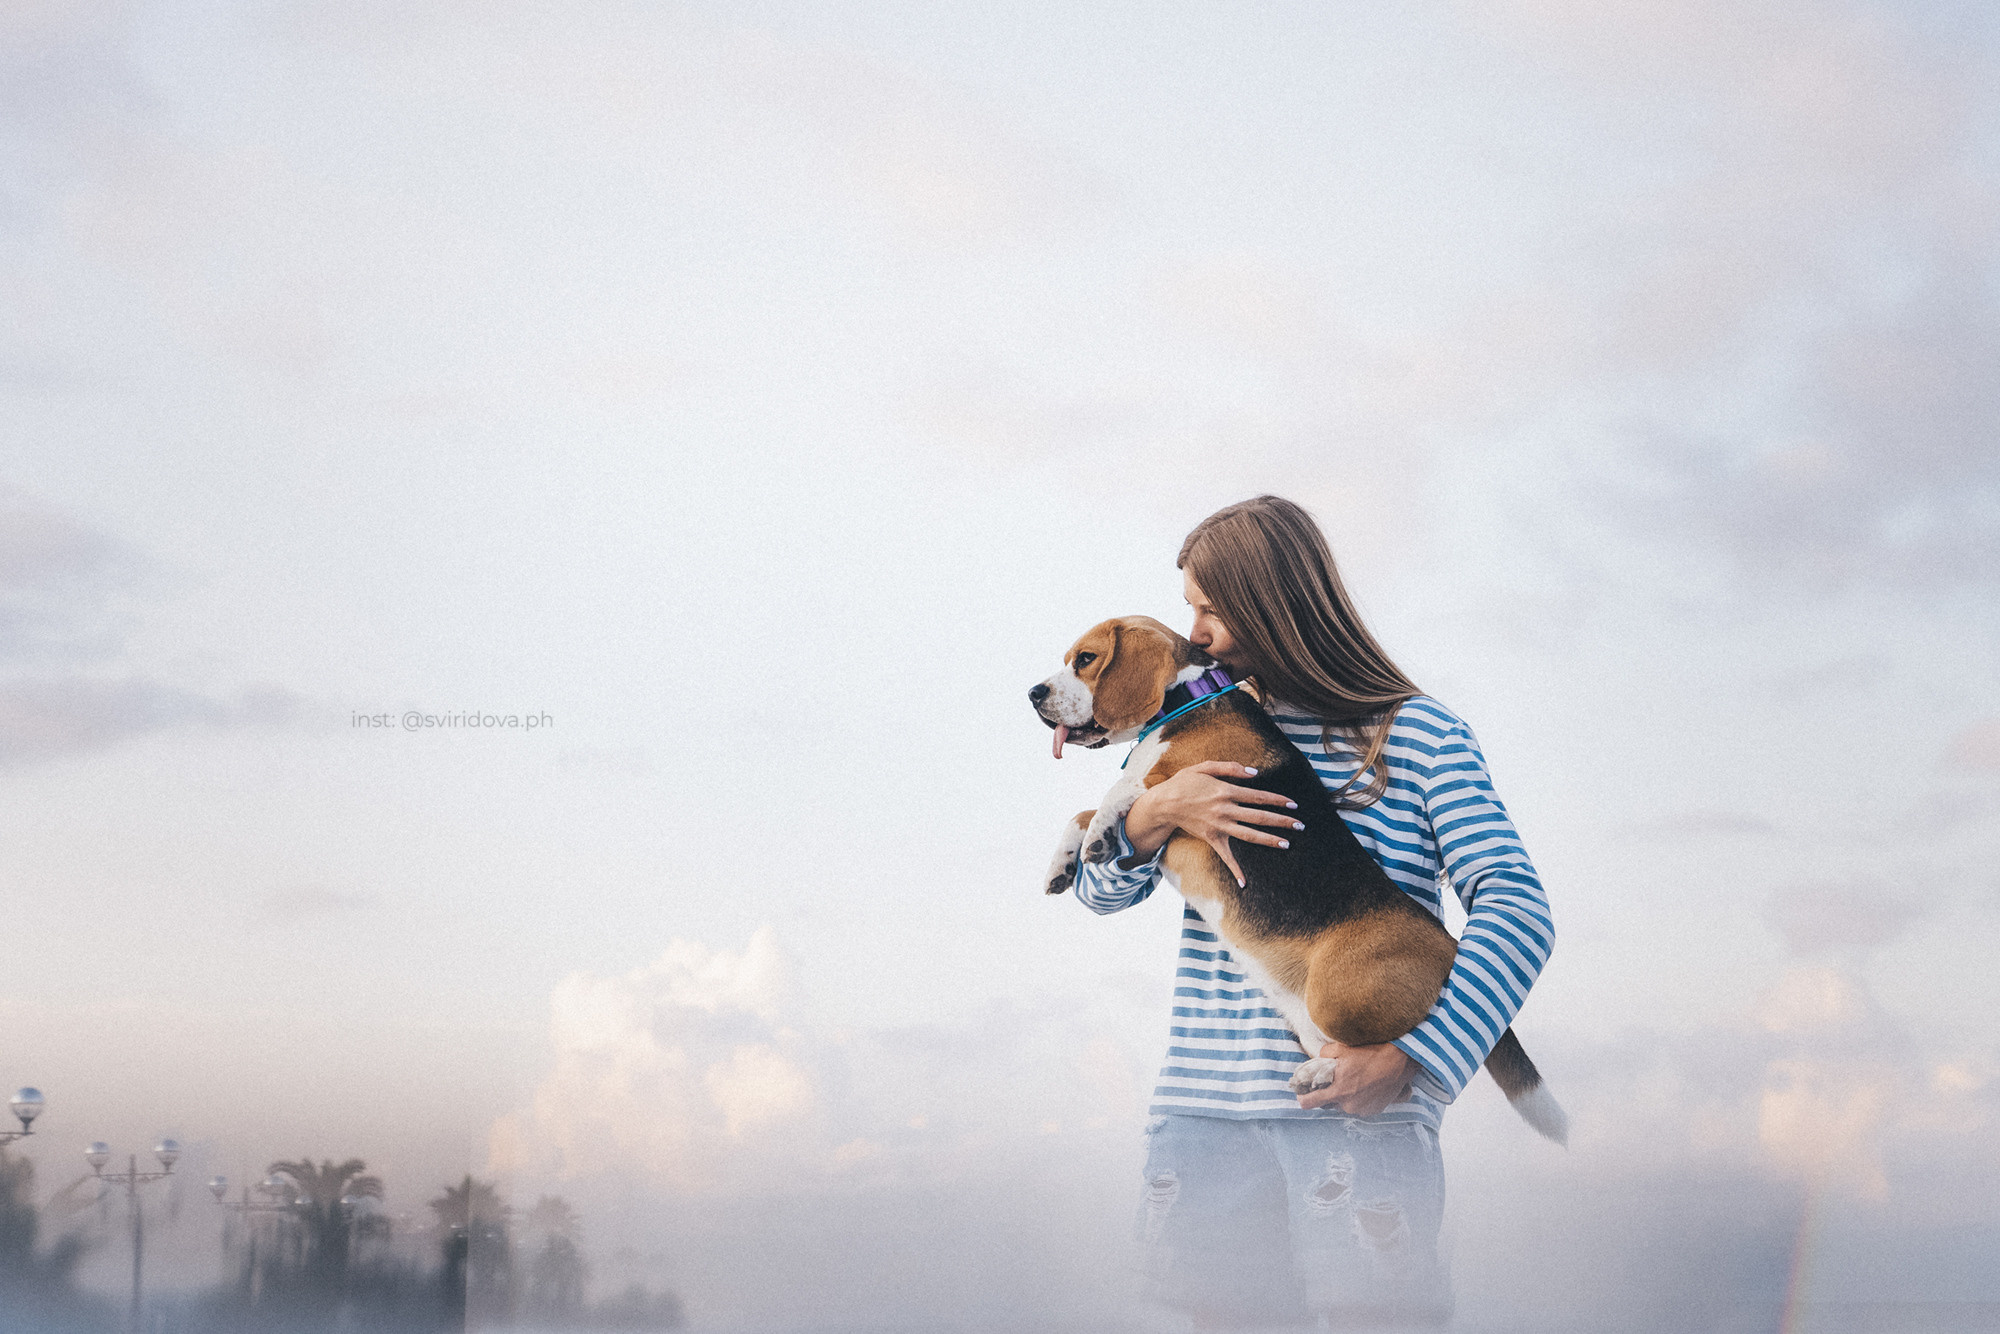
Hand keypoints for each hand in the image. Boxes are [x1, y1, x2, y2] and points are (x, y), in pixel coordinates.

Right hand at [1123, 762, 1302, 885]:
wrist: (1164, 804)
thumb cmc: (1185, 782)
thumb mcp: (1205, 766)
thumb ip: (1230, 767)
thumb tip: (1255, 773)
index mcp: (1226, 791)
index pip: (1259, 797)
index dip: (1278, 800)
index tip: (1293, 805)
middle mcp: (1225, 810)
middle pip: (1259, 817)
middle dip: (1281, 821)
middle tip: (1300, 825)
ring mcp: (1219, 826)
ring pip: (1249, 835)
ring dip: (1269, 840)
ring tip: (1287, 844)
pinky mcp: (1212, 838)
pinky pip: (1226, 857)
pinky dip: (1235, 870)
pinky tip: (1245, 883)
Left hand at [1296, 1041, 1414, 1116]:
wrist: (1398, 1061)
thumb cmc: (1370, 1053)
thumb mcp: (1341, 1048)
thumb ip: (1323, 1056)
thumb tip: (1317, 1060)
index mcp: (1337, 1090)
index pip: (1309, 1103)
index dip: (1304, 1098)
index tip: (1303, 1094)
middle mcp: (1347, 1104)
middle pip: (1327, 1105)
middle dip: (1326, 1095)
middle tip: (1332, 1082)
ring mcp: (1361, 1109)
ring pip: (1343, 1106)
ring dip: (1343, 1097)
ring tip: (1352, 1081)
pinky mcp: (1373, 1110)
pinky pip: (1358, 1107)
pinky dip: (1358, 1099)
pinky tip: (1364, 1086)